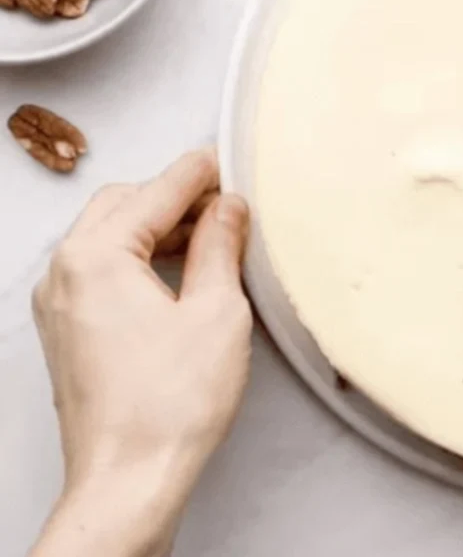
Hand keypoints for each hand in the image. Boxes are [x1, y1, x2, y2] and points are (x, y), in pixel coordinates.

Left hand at [30, 149, 250, 556]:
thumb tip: (227, 209)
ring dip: (158, 227)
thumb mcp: (217, 310)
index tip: (228, 160)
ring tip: (214, 239)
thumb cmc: (168, 405)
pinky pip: (100, 270)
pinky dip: (139, 258)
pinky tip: (180, 274)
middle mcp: (64, 273)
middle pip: (122, 204)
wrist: (129, 477)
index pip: (156, 191)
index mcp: (96, 256)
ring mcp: (60, 304)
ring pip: (108, 237)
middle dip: (175, 196)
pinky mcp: (68, 331)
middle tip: (228, 201)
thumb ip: (220, 246)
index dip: (200, 173)